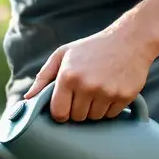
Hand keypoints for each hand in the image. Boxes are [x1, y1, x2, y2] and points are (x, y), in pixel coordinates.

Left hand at [24, 28, 155, 121]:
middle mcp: (87, 86)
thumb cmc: (91, 48)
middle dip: (77, 110)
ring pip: (94, 118)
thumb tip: (27, 98)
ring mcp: (107, 92)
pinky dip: (109, 108)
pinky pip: (111, 115)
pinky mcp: (125, 96)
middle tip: (83, 95)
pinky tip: (110, 92)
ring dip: (94, 110)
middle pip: (77, 117)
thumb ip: (43, 76)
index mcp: (68, 77)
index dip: (60, 113)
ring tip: (97, 91)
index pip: (59, 113)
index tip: (65, 106)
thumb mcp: (63, 54)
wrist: (131, 40)